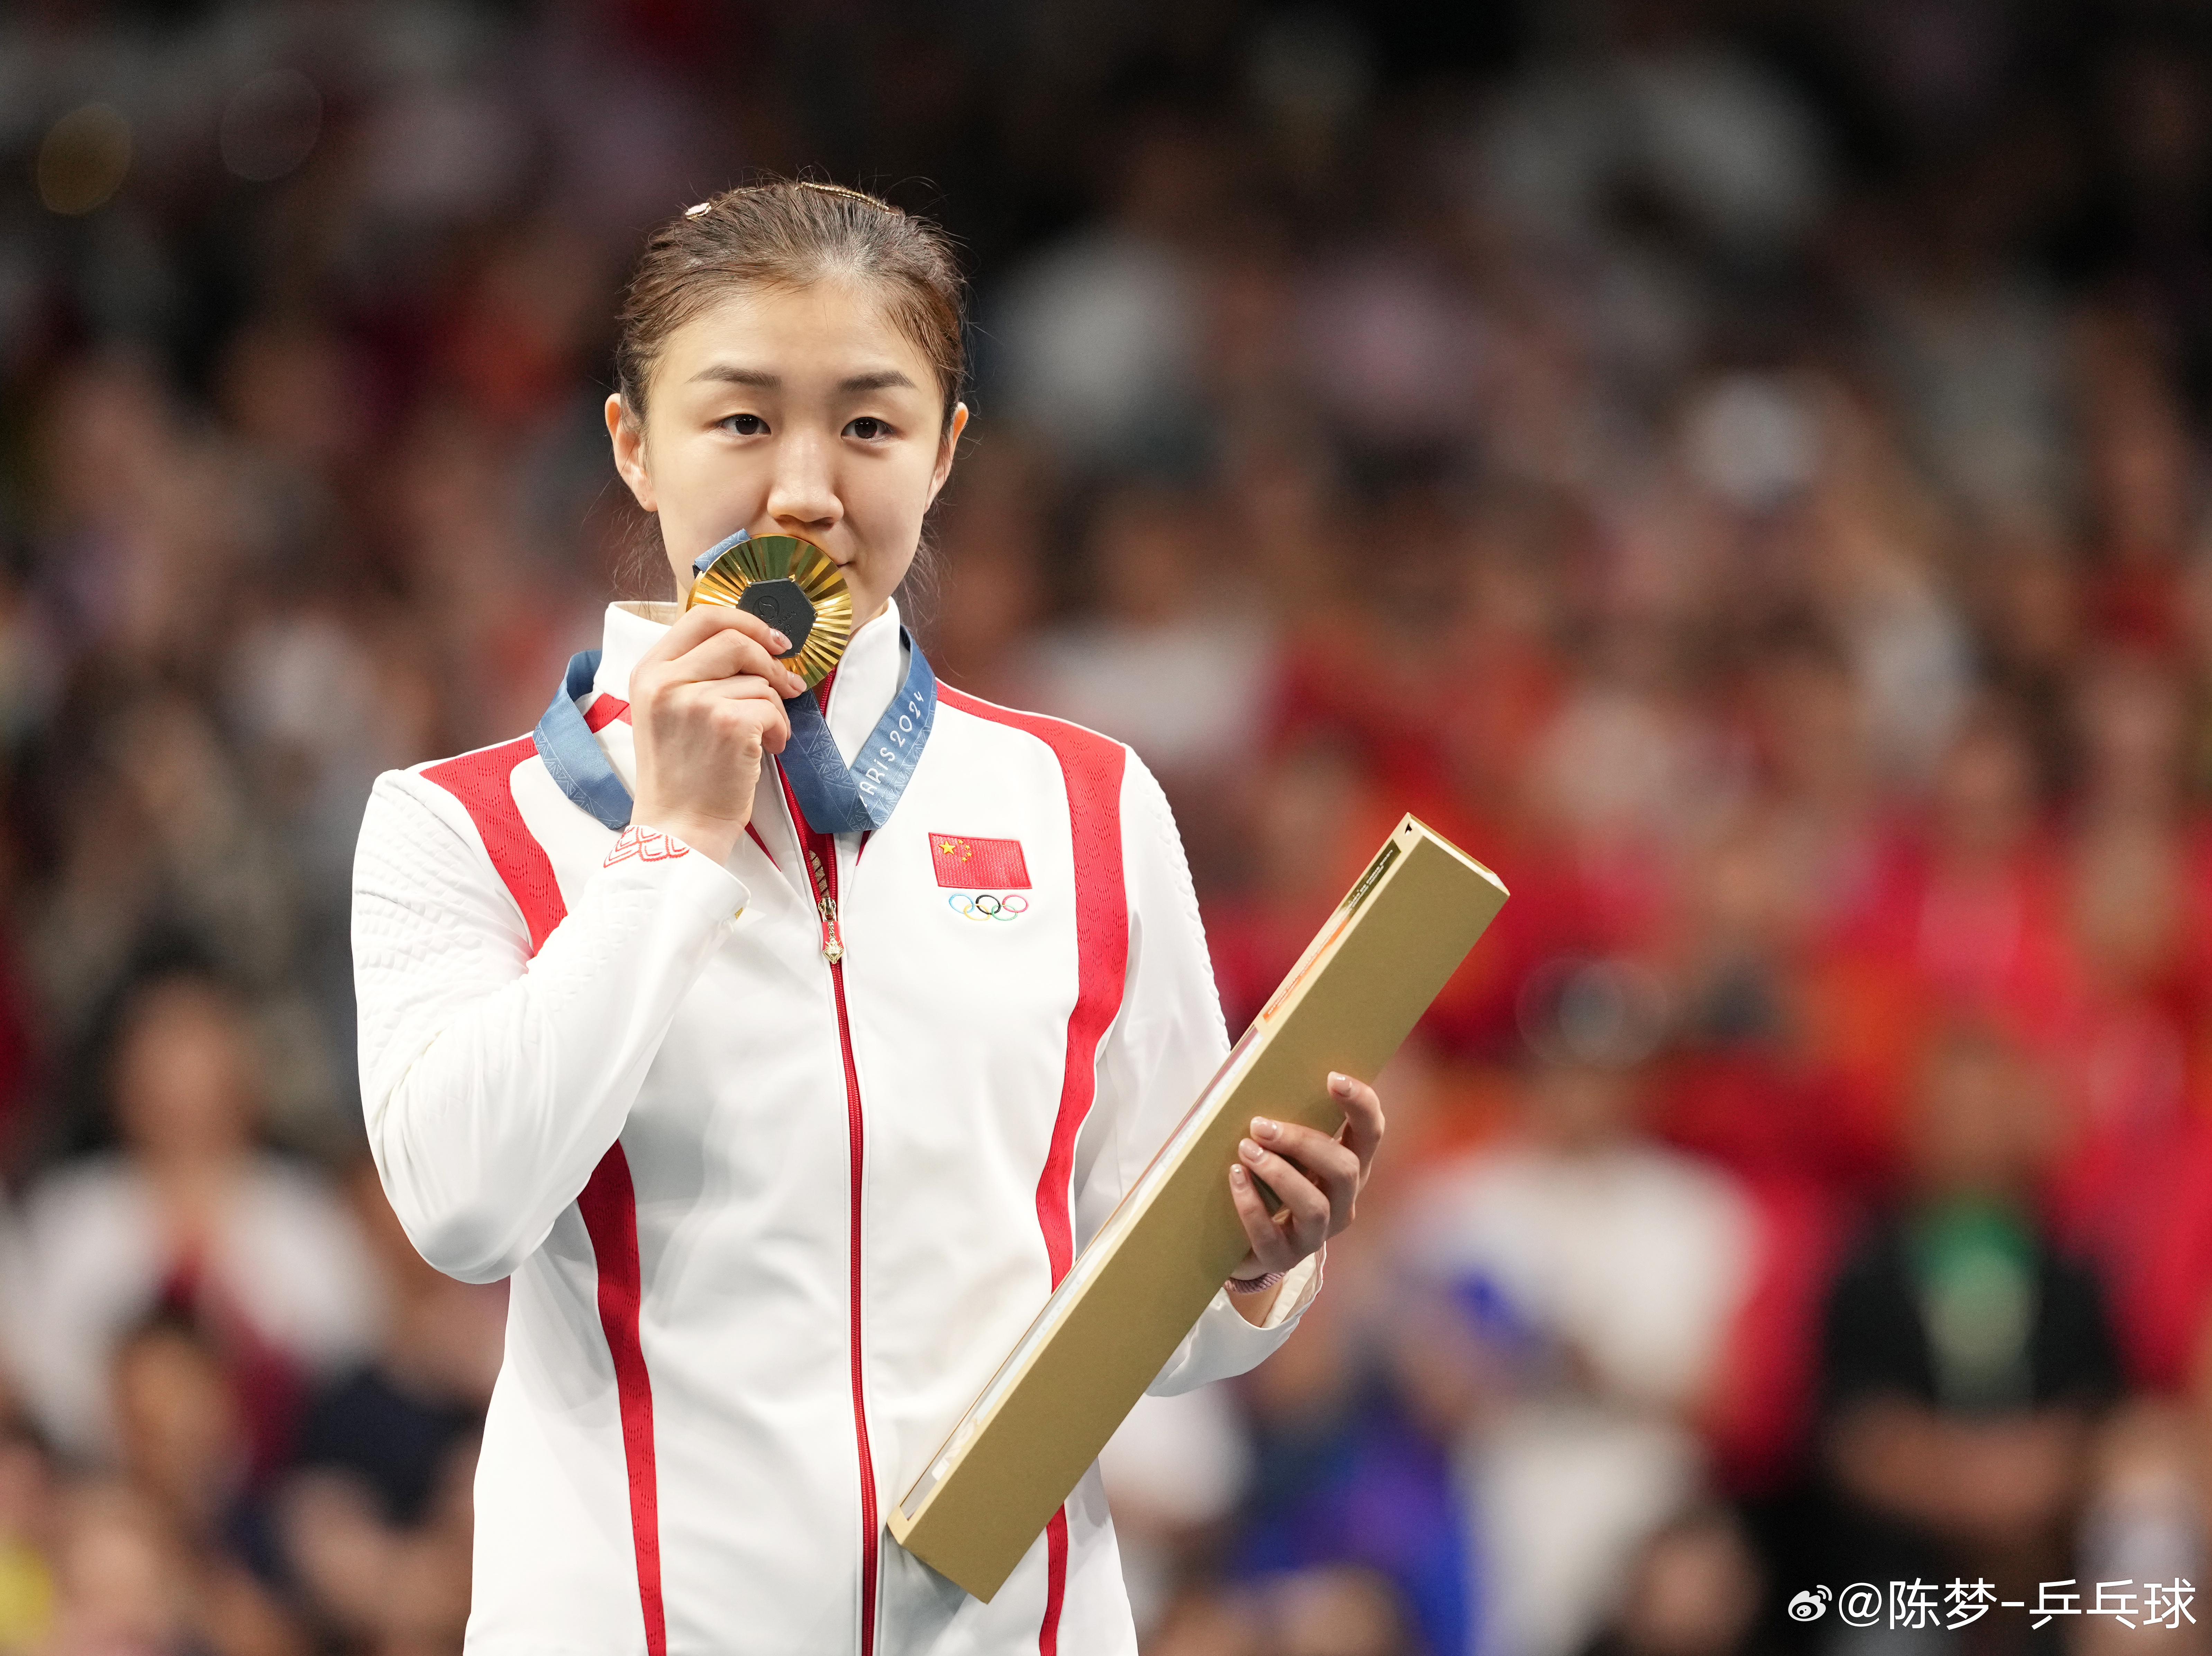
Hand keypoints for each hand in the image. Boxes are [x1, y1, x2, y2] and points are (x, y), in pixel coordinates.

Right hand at [629, 606, 806, 861]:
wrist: (679, 826)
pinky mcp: (727, 723)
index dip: (744, 620)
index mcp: (648, 672)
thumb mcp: (668, 711)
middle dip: (770, 660)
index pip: (700, 617)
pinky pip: (772, 707)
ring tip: (765, 735)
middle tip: (788, 683)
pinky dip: (780, 728)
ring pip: (759, 679)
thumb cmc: (681, 774)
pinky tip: (768, 748)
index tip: (771, 639)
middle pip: (735, 639)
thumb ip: (695, 673)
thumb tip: (753, 644)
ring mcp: (695, 701)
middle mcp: (665, 681)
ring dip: (775, 706)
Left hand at [1225, 1071, 1383, 1322]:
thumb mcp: (1281, 1148)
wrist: (1243, 1242)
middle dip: (1303, 1142)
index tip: (1332, 1078)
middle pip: (1344, 1169)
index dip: (1360, 1104)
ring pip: (1314, 1205)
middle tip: (1260, 1124)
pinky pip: (1272, 1235)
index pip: (1370, 1132)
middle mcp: (1342, 1201)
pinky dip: (1251, 1205)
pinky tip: (1235, 1179)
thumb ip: (1284, 1118)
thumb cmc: (1265, 1180)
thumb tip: (1257, 1066)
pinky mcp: (1284, 1257)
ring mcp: (1317, 1234)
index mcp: (1348, 1166)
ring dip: (1278, 1173)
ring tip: (1246, 1150)